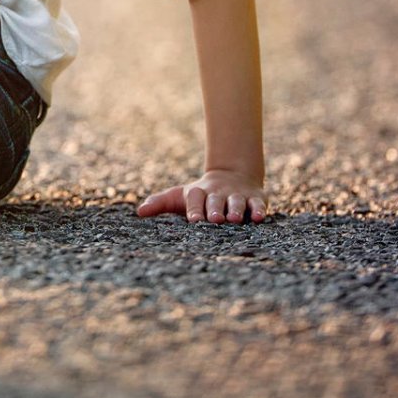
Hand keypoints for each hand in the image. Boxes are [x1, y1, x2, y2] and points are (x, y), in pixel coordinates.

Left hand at [135, 169, 267, 223]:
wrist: (231, 177)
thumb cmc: (199, 195)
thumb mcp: (178, 197)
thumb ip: (159, 203)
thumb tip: (139, 212)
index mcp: (199, 193)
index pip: (195, 199)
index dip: (194, 209)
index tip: (193, 220)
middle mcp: (218, 193)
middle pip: (216, 200)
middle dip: (215, 209)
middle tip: (214, 219)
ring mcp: (237, 195)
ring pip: (236, 201)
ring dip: (235, 209)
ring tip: (233, 219)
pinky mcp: (254, 198)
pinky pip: (257, 203)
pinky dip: (258, 209)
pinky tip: (258, 217)